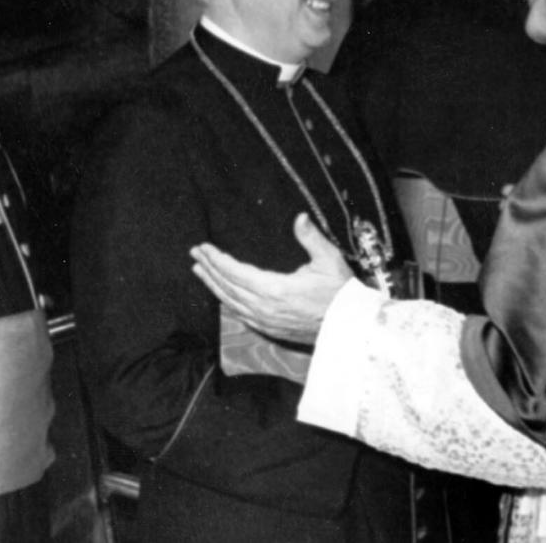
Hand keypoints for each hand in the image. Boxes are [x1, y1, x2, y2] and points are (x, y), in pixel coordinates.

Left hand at [191, 213, 352, 343]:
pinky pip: (240, 314)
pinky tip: (221, 295)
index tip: (203, 248)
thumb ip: (311, 237)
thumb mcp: (329, 260)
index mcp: (275, 289)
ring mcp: (265, 321)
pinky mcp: (269, 329)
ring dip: (213, 285)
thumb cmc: (341, 293)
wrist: (350, 327)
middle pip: (227, 286)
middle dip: (209, 269)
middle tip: (195, 255)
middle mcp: (264, 307)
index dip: (217, 259)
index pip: (235, 272)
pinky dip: (226, 302)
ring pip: (230, 302)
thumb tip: (300, 217)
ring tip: (199, 271)